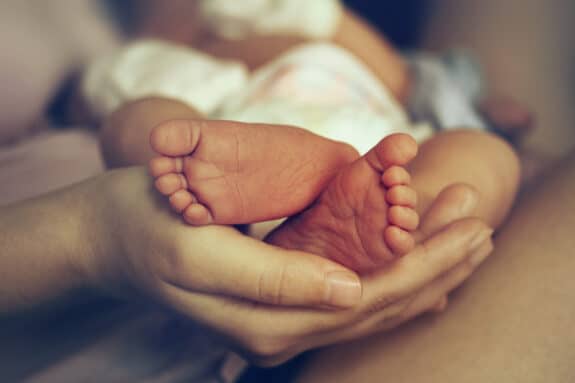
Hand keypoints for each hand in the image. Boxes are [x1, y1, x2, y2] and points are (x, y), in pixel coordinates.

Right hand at [82, 171, 491, 365]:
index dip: (424, 263)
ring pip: (370, 303)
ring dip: (421, 270)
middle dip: (436, 265)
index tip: (469, 226)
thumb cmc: (150, 225)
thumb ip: (273, 278)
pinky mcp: (278, 298)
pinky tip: (417, 267)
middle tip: (482, 225)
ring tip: (465, 238)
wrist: (112, 235)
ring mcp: (281, 319)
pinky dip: (390, 278)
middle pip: (379, 304)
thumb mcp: (202, 249)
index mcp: (266, 321)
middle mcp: (281, 330)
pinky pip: (349, 296)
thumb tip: (349, 290)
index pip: (368, 300)